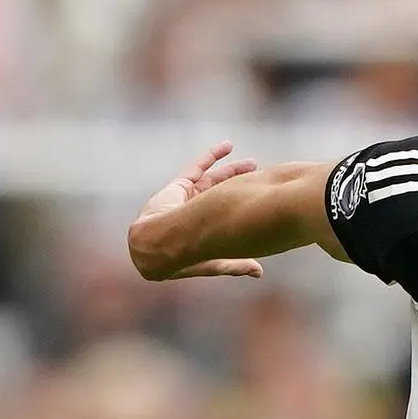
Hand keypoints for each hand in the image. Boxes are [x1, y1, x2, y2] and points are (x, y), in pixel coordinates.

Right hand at [131, 141, 261, 278]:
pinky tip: (228, 146)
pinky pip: (198, 166)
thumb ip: (236, 266)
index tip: (261, 197)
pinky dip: (212, 155)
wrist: (156, 247)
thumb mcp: (216, 262)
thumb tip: (259, 273)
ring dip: (232, 170)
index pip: (229, 213)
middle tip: (258, 174)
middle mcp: (199, 212)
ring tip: (252, 164)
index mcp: (208, 229)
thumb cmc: (184, 258)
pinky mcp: (179, 185)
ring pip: (214, 179)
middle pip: (223, 192)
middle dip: (240, 183)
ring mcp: (189, 197)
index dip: (244, 205)